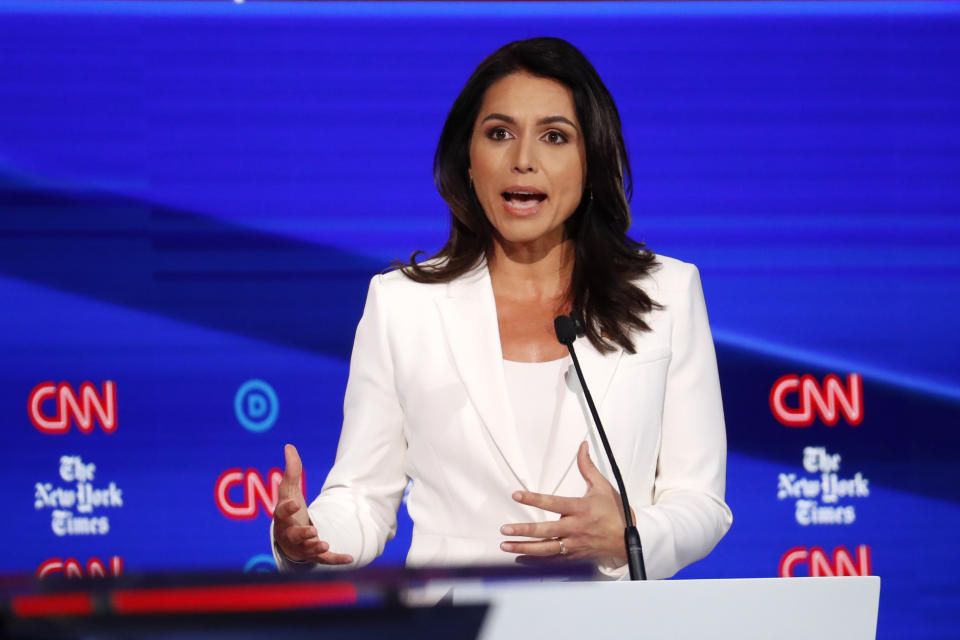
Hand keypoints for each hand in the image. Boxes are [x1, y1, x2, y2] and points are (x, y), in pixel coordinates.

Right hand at [272, 444, 352, 564]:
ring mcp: (302, 546)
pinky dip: (336, 559)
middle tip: (312, 530)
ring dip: (315, 546)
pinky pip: (325, 559)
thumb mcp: (289, 490)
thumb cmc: (288, 511)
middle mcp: (290, 533)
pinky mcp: (314, 555)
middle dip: (302, 533)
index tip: (295, 503)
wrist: (287, 540)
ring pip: (308, 549)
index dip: (288, 509)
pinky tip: (350, 558)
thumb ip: (291, 470)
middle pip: (294, 534)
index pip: (282, 512)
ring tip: (323, 542)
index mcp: (283, 517)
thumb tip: (289, 446)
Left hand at [499, 441, 632, 567]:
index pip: (553, 503)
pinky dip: (536, 562)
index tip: (517, 496)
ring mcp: (574, 545)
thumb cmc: (615, 512)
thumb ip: (587, 467)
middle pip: (546, 531)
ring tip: (506, 546)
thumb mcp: (602, 487)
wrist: (629, 539)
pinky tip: (520, 559)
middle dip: (524, 531)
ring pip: (546, 550)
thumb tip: (582, 448)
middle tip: (505, 529)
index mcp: (580, 509)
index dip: (533, 499)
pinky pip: (553, 562)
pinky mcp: (574, 557)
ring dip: (524, 549)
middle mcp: (575, 529)